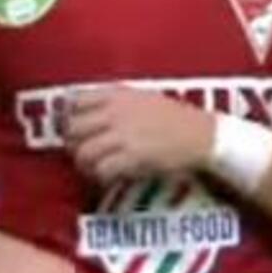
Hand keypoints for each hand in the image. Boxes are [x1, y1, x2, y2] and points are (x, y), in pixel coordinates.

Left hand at [63, 87, 214, 185]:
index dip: (69, 118)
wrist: (201, 134)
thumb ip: (115, 100)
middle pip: (73, 129)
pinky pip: (102, 169)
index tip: (75, 130)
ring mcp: (123, 134)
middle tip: (81, 154)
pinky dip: (100, 176)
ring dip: (84, 164)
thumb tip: (89, 111)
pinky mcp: (133, 156)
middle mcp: (115, 112)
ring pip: (84, 152)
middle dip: (73, 144)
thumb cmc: (175, 116)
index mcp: (116, 95)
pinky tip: (108, 177)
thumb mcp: (141, 96)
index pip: (75, 102)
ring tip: (92, 169)